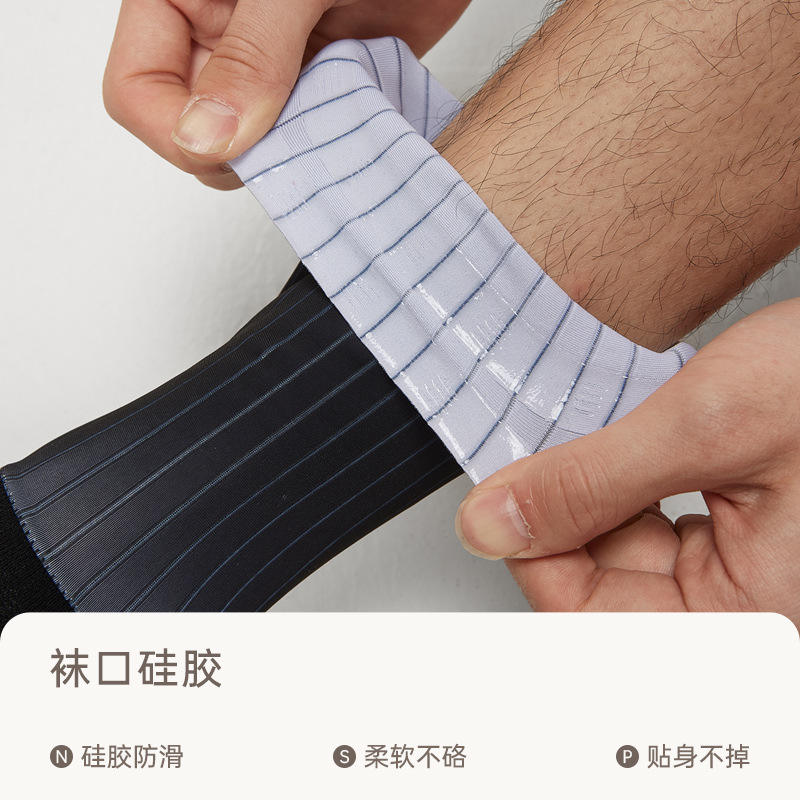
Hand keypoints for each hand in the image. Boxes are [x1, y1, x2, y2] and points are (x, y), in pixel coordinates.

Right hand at [103, 0, 469, 188]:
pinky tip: (348, 119)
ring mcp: (269, 66)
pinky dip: (322, 147)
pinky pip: (302, 142)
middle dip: (238, 149)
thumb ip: (252, 54)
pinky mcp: (317, 86)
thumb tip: (205, 136)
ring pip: (250, 147)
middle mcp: (218, 35)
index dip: (177, 133)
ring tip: (328, 111)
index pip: (137, 90)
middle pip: (193, 131)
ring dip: (288, 151)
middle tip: (292, 130)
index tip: (234, 148)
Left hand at [455, 299, 799, 625]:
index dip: (533, 555)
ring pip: (623, 554)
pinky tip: (632, 443)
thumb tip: (492, 525)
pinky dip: (626, 484)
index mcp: (755, 619)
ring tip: (609, 434)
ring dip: (595, 494)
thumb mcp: (709, 423)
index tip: (503, 494)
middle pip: (601, 588)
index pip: (589, 621)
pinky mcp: (742, 537)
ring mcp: (747, 576)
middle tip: (546, 449)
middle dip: (565, 515)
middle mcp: (750, 611)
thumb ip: (590, 482)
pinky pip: (654, 528)